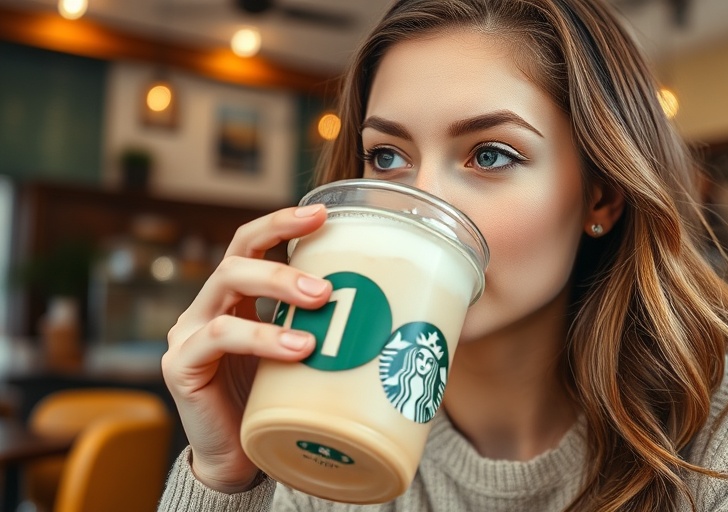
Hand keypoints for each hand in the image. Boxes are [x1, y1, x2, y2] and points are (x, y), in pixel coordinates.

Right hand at [162, 204, 331, 492]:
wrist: (241, 459)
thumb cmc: (277, 401)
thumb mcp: (302, 355)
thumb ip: (323, 327)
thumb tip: (398, 307)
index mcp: (236, 297)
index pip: (251, 242)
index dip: (282, 222)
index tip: (324, 211)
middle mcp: (207, 306)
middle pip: (238, 256)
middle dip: (284, 255)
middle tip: (328, 283)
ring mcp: (188, 333)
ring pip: (227, 283)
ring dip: (277, 287)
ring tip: (320, 304)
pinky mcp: (181, 365)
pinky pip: (218, 336)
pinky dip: (261, 337)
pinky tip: (297, 349)